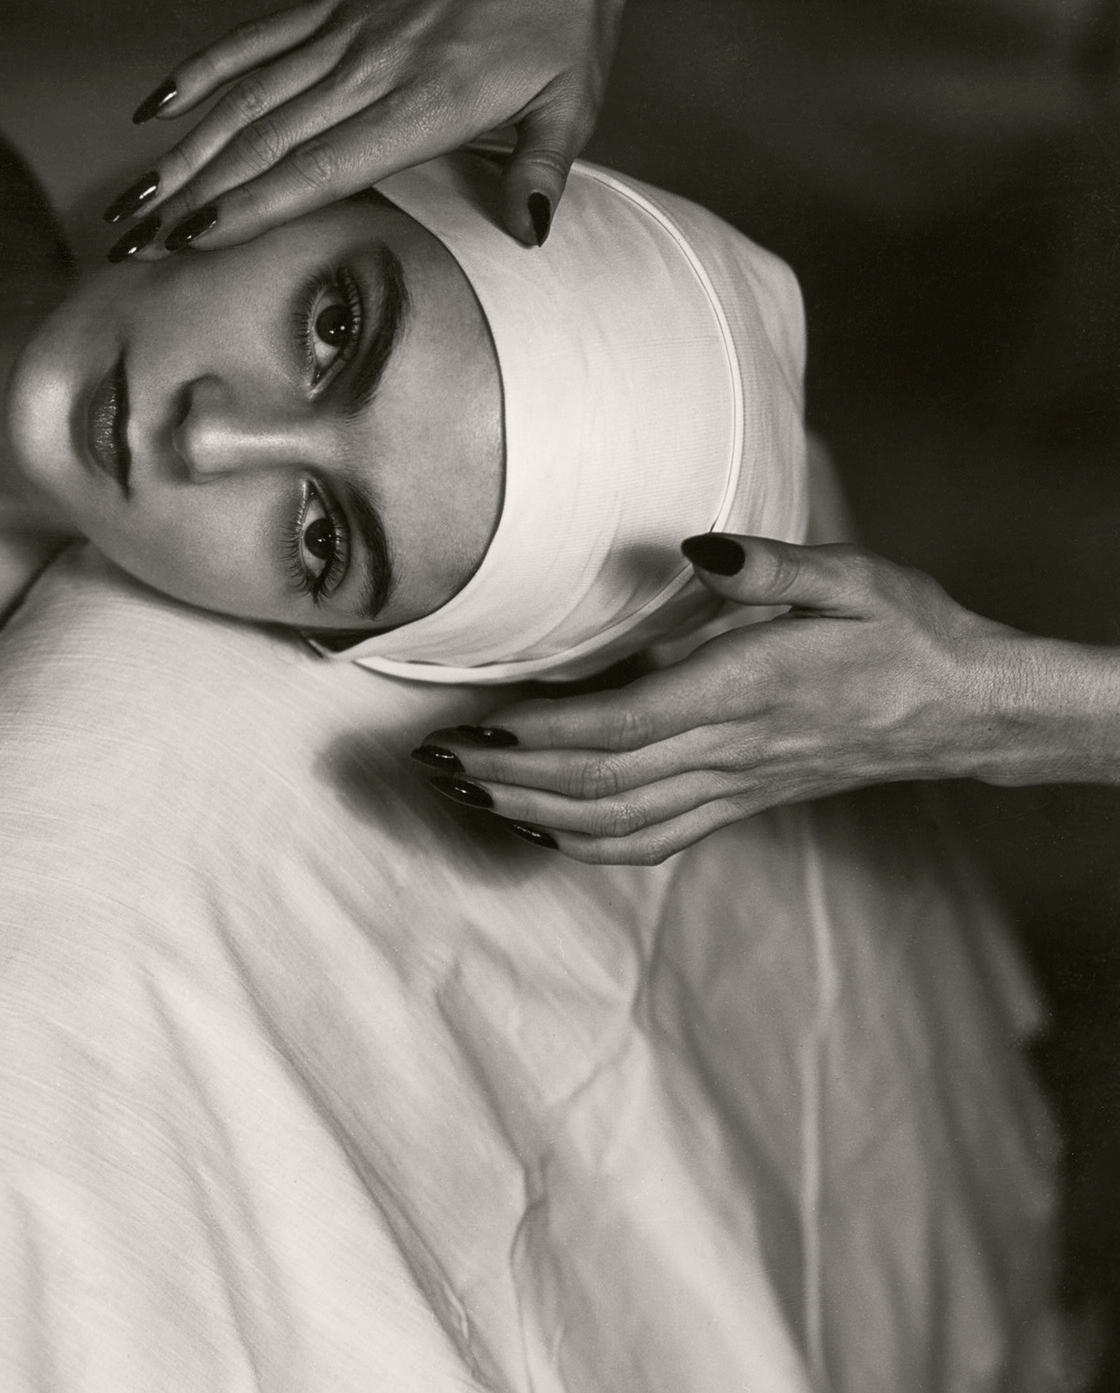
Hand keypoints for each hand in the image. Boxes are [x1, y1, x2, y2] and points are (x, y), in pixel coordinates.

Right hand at [106, 0, 709, 256]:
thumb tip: (527, 235)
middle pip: (261, 143)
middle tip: (131, 246)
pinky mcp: (336, 2)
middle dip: (190, 198)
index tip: (192, 242)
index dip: (250, 207)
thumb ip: (539, 171)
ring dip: (179, 152)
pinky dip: (200, 72)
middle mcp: (369, 67)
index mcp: (422, 103)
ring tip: (128, 201)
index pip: (318, 167)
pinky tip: (154, 109)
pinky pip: (254, 39)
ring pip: (243, 98)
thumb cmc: (565, 15)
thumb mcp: (572, 103)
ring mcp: (344, 30)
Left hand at [409, 535, 1045, 864]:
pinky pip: (648, 841)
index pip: (619, 726)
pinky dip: (583, 842)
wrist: (962, 707)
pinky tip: (535, 826)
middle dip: (504, 773)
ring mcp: (731, 788)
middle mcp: (730, 752)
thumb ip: (766, 567)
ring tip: (459, 788)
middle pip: (594, 781)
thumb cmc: (903, 629)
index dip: (539, 734)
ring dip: (525, 808)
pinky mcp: (736, 805)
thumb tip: (695, 549)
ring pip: (610, 820)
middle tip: (430, 759)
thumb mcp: (846, 574)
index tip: (474, 725)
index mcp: (745, 691)